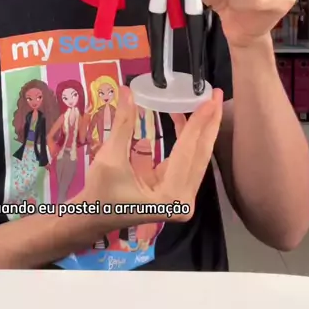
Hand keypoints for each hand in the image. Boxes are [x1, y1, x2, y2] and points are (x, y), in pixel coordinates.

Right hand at [76, 87, 222, 228]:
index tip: (210, 99)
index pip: (188, 151)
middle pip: (201, 154)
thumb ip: (124, 124)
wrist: (93, 217)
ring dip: (200, 129)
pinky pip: (187, 160)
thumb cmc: (99, 192)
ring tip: (205, 102)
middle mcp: (183, 199)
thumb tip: (127, 91)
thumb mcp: (111, 157)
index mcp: (169, 196)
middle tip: (216, 95)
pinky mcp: (177, 191)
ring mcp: (182, 197)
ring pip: (197, 157)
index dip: (198, 123)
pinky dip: (186, 139)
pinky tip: (182, 117)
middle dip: (210, 123)